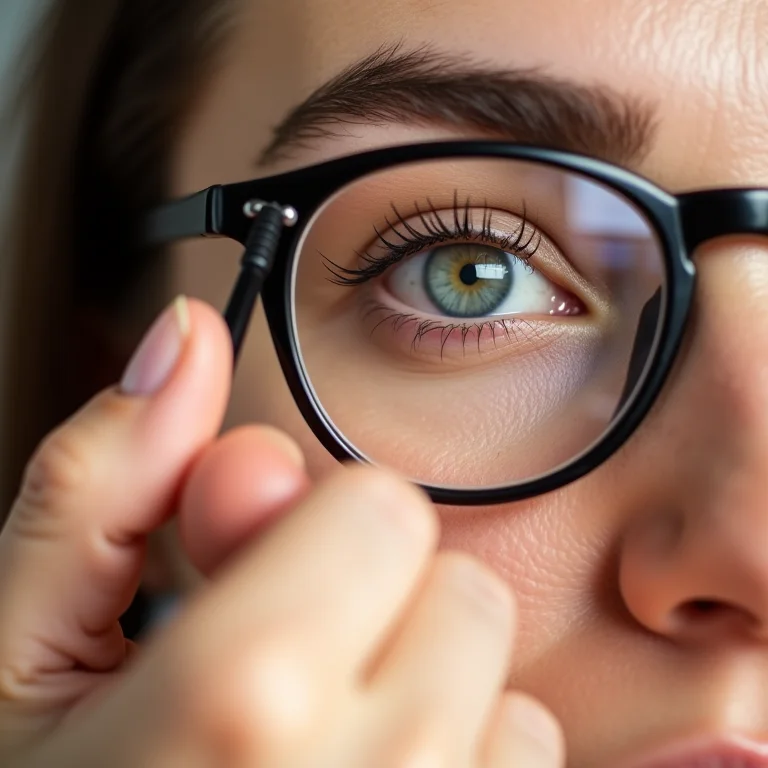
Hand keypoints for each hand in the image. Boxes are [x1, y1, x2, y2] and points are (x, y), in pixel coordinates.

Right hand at [0, 297, 563, 766]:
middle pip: (462, 596)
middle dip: (374, 614)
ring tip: (315, 757)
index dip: (312, 532)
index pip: (382, 510)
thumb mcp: (13, 659)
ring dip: (421, 701)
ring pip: (505, 694)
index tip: (257, 575)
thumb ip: (102, 483)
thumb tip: (183, 340)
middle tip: (283, 674)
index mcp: (245, 704)